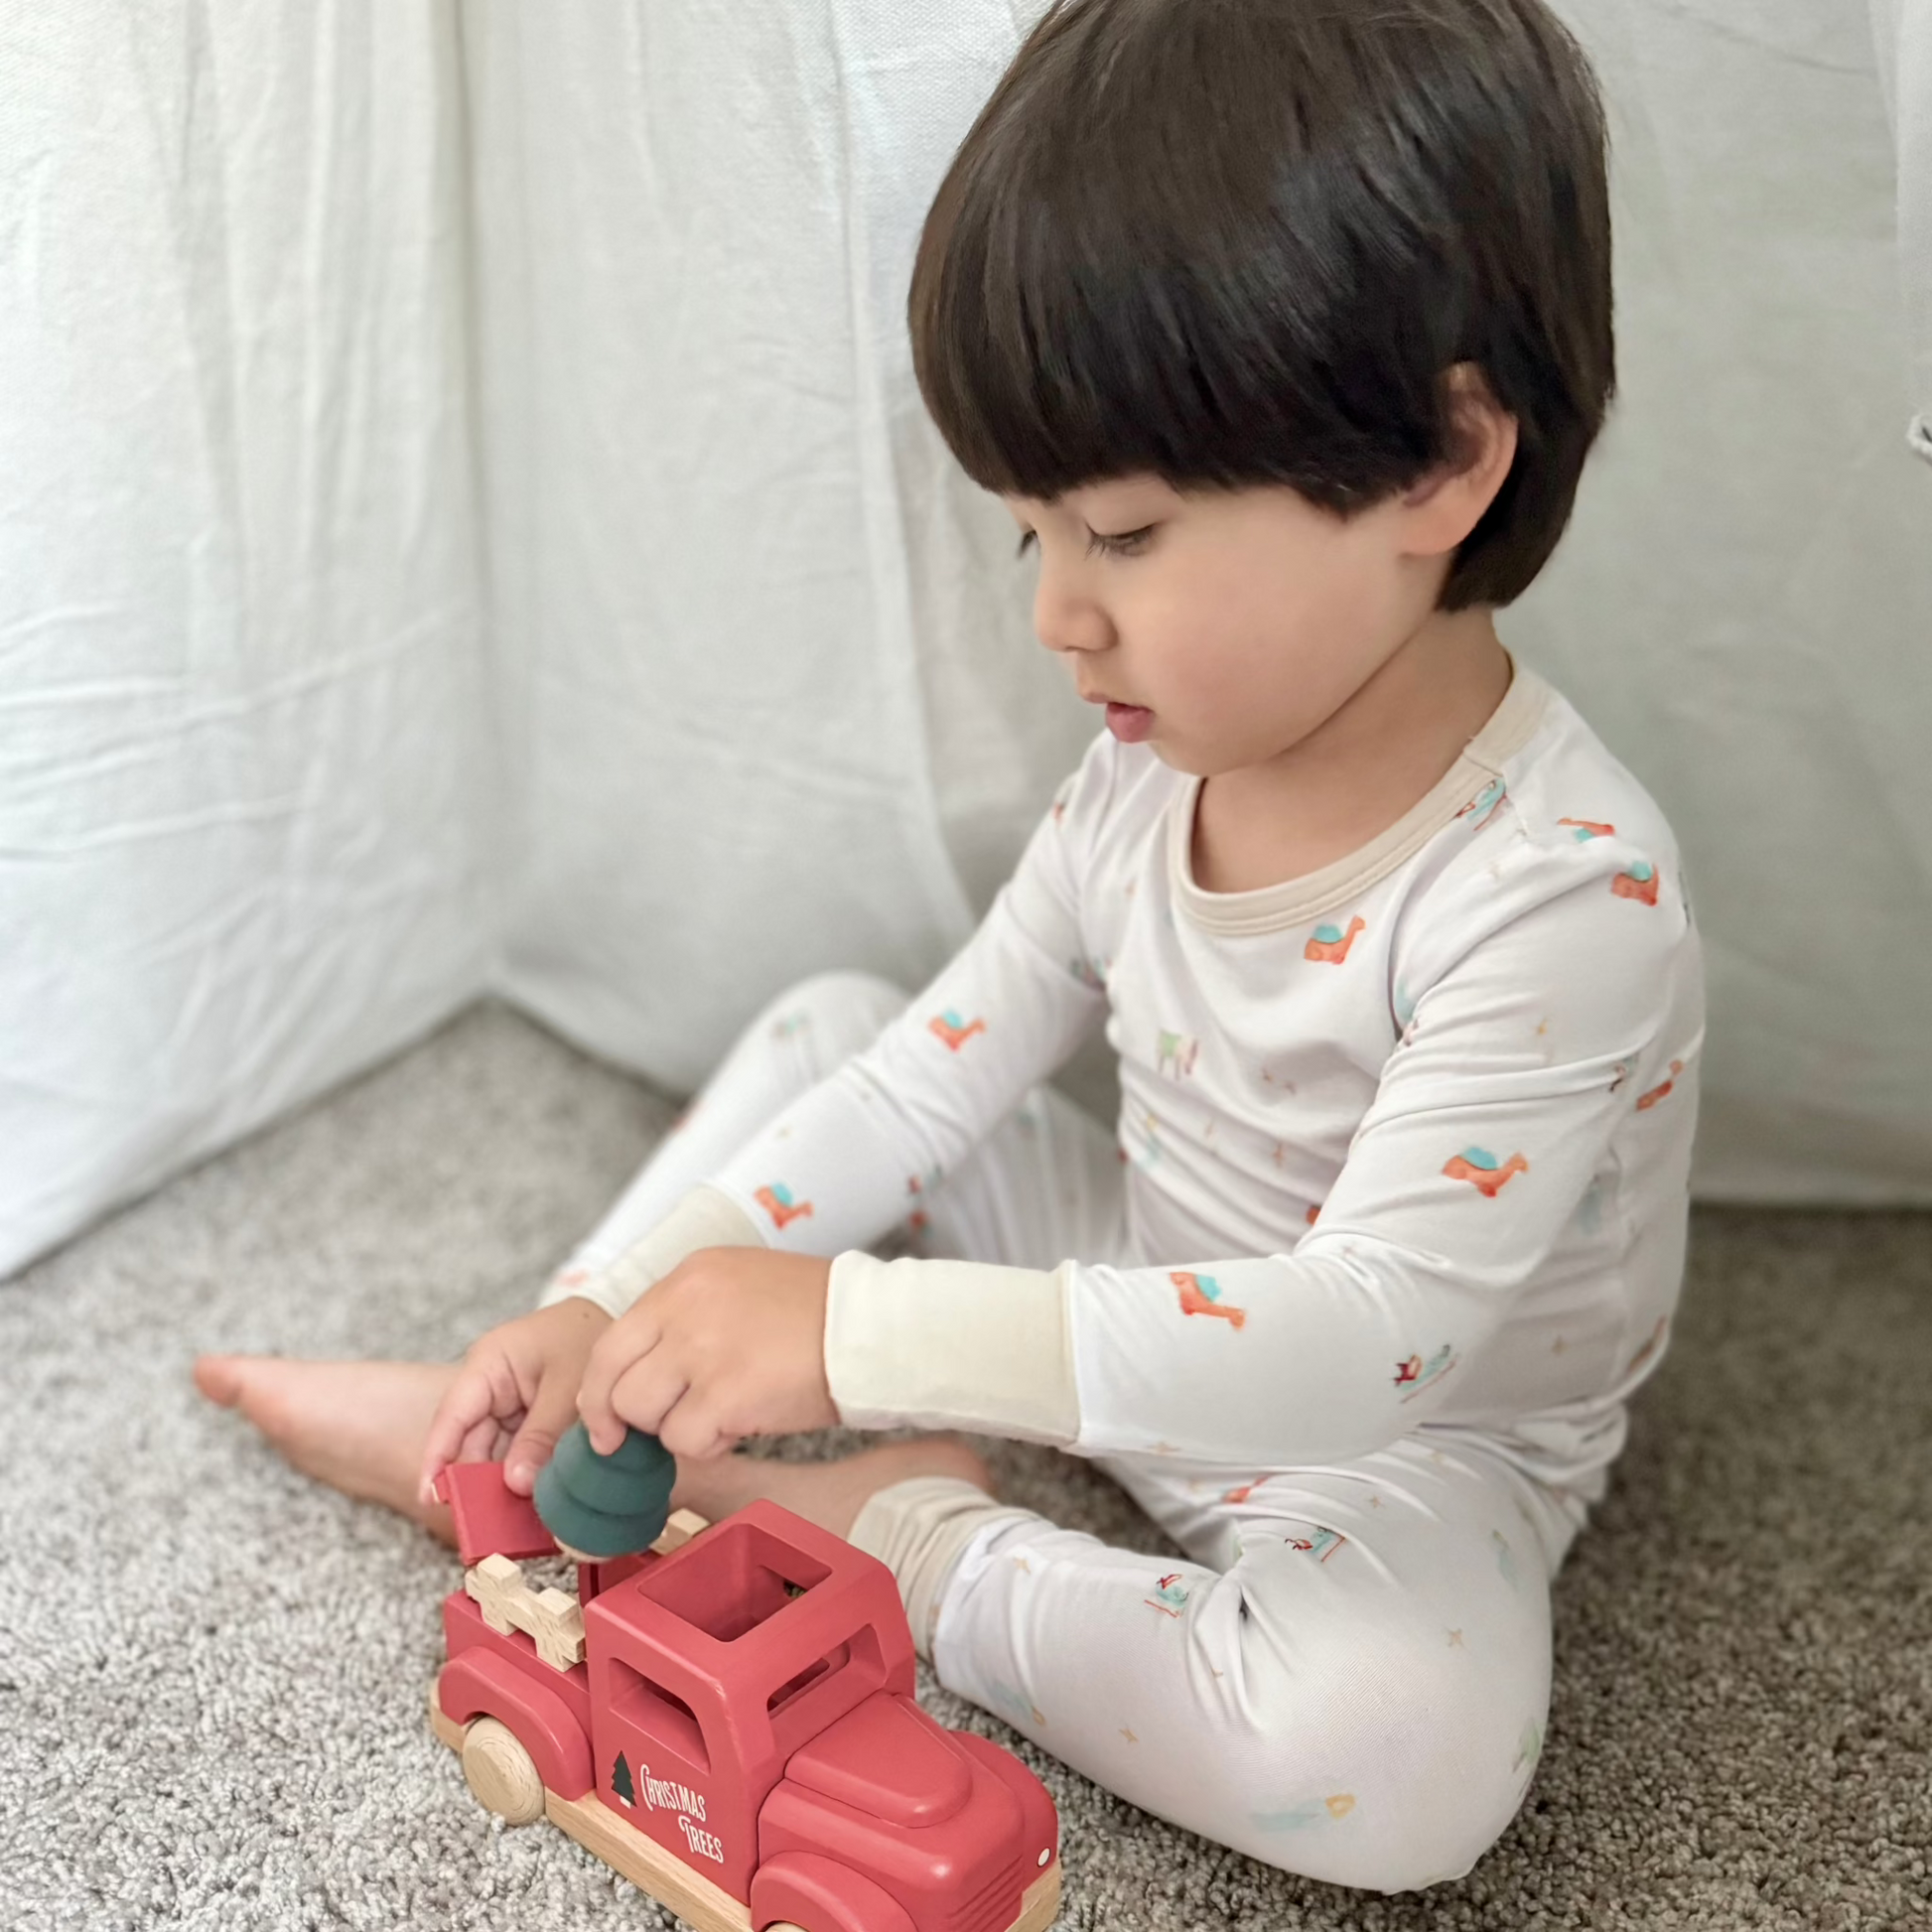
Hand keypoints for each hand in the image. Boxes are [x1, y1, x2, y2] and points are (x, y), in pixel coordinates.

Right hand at [416, 1296, 612, 1506]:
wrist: (624, 1322)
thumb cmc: (590, 1336)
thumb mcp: (568, 1385)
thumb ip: (542, 1435)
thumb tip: (516, 1485)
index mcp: (489, 1363)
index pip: (452, 1415)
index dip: (437, 1457)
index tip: (430, 1497)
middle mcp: (490, 1384)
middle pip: (471, 1441)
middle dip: (477, 1481)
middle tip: (487, 1525)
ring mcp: (509, 1402)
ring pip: (494, 1452)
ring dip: (504, 1483)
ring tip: (513, 1521)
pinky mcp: (528, 1416)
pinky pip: (517, 1451)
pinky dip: (525, 1474)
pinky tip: (534, 1503)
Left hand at [574, 1247, 838, 1461]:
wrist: (873, 1327)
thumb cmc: (817, 1313)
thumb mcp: (739, 1286)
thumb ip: (687, 1317)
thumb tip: (642, 1372)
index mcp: (688, 1277)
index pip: (611, 1339)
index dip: (601, 1388)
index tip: (607, 1420)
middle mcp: (685, 1307)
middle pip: (613, 1381)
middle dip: (624, 1419)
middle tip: (647, 1434)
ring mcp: (703, 1350)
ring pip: (644, 1414)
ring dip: (676, 1429)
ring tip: (721, 1415)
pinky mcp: (727, 1394)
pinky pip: (686, 1441)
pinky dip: (711, 1445)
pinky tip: (744, 1425)